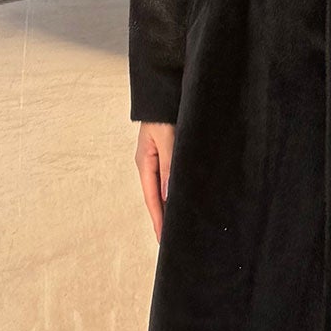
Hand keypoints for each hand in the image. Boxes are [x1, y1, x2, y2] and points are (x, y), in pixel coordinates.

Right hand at [135, 121, 175, 243]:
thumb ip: (168, 165)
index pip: (152, 198)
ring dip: (172, 205)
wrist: (165, 88)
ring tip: (179, 226)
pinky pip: (172, 177)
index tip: (163, 240)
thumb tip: (168, 195)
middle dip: (164, 218)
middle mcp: (150, 163)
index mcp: (145, 162)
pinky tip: (185, 198)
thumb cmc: (163, 111)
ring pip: (166, 188)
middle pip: (158, 197)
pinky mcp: (169, 152)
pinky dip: (177, 190)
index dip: (158, 219)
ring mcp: (159, 158)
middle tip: (172, 241)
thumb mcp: (166, 138)